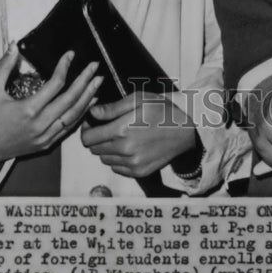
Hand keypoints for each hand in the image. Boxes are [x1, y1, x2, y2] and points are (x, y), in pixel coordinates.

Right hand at [0, 43, 103, 164]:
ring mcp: (44, 137)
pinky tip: (87, 104)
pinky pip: (68, 129)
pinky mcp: (45, 144)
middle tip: (95, 67)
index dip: (65, 67)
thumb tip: (14, 45)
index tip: (70, 55)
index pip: (55, 85)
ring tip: (97, 83)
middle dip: (85, 81)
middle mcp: (40, 124)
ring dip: (88, 98)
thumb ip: (4, 66)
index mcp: (28, 110)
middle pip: (70, 100)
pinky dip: (80, 115)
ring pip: (73, 116)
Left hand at [81, 93, 196, 177]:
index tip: (91, 123)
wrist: (185, 132)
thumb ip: (112, 108)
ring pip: (104, 159)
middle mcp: (124, 150)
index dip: (86, 129)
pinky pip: (116, 168)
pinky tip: (128, 147)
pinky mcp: (138, 173)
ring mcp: (132, 164)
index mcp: (122, 130)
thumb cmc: (162, 111)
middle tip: (105, 128)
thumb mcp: (139, 99)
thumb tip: (92, 113)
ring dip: (106, 149)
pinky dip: (117, 159)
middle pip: (94, 150)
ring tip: (119, 137)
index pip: (88, 138)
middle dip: (95, 138)